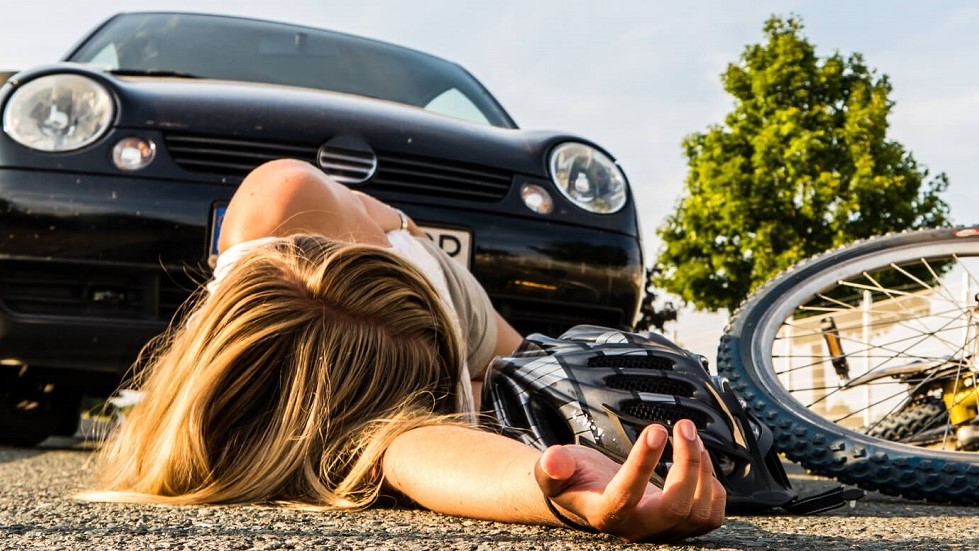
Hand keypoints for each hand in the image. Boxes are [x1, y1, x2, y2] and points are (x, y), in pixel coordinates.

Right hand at [534, 420, 724, 541]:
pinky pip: (711, 515)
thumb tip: (552, 460)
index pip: (627, 494)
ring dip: (702, 468)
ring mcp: (663, 530)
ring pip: (698, 511)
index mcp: (605, 514)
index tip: (656, 429)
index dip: (644, 463)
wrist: (589, 497)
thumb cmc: (572, 480)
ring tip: (689, 435)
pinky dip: (713, 486)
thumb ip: (551, 467)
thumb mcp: (552, 471)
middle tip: (682, 426)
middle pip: (675, 508)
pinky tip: (698, 459)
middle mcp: (637, 528)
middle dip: (687, 464)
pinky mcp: (682, 525)